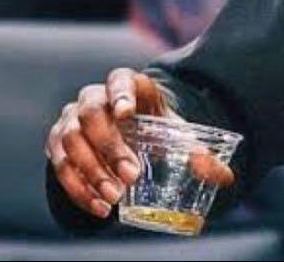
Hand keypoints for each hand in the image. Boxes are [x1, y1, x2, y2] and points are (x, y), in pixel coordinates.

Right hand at [45, 68, 234, 219]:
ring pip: (72, 140)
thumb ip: (200, 153)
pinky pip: (59, 164)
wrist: (122, 137)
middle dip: (110, 146)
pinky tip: (98, 205)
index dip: (121, 93)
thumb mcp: (175, 135)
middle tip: (131, 175)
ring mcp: (71, 118)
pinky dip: (77, 187)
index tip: (126, 113)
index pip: (120, 79)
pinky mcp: (57, 142)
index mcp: (127, 85)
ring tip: (115, 196)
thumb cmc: (152, 130)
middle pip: (93, 114)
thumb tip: (227, 177)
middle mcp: (94, 97)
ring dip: (91, 171)